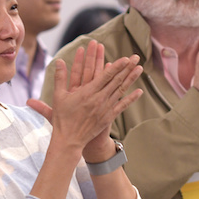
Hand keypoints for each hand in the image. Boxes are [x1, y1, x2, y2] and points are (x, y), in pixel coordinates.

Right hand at [28, 40, 141, 157]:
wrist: (69, 140)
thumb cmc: (63, 118)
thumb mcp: (58, 96)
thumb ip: (60, 77)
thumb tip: (59, 61)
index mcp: (88, 92)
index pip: (106, 75)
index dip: (117, 66)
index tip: (126, 58)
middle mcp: (99, 99)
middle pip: (116, 80)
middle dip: (127, 68)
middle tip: (136, 57)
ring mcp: (105, 108)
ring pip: (121, 90)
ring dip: (131, 78)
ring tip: (140, 68)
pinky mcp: (108, 117)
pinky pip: (122, 106)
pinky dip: (131, 98)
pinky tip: (140, 91)